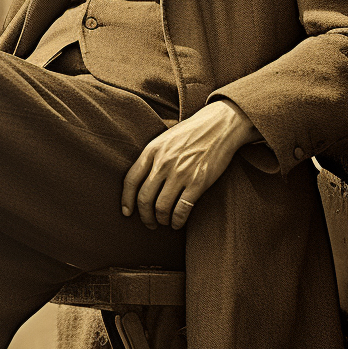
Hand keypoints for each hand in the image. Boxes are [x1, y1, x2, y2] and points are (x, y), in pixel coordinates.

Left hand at [122, 100, 260, 229]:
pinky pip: (182, 209)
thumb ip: (152, 156)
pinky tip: (177, 223)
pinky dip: (177, 221)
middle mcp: (163, 163)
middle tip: (149, 223)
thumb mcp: (165, 138)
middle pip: (144, 198)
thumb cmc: (192, 132)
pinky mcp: (198, 182)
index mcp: (152, 150)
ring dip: (161, 220)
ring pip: (161, 207)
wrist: (221, 125)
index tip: (127, 212)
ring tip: (164, 222)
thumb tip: (140, 180)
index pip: (131, 180)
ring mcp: (181, 173)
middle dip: (144, 216)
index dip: (126, 200)